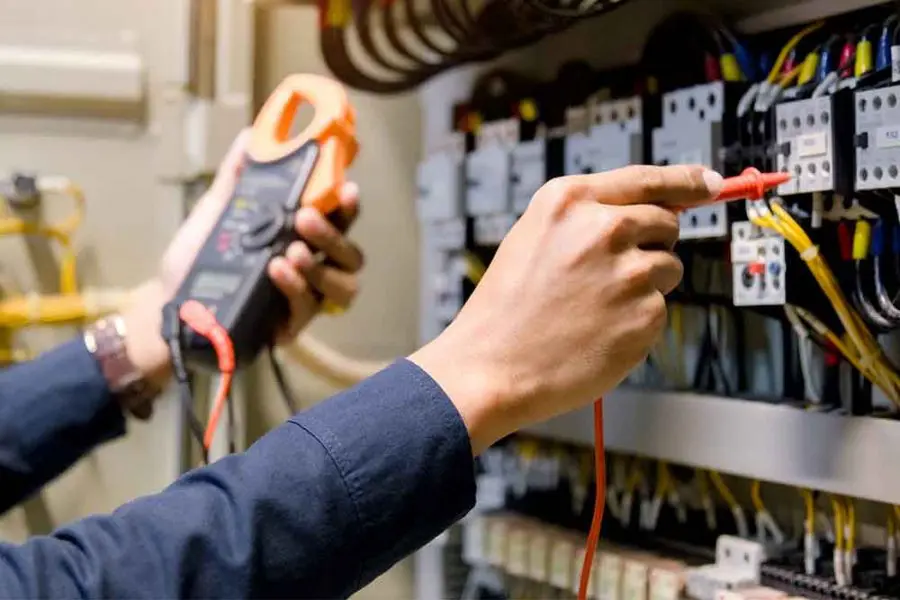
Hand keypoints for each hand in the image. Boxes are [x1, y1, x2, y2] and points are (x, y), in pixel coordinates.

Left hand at [122, 131, 363, 386]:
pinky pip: (307, 309)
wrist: (170, 300)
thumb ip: (238, 175)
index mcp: (303, 238)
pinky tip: (277, 271)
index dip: (349, 207)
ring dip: (322, 266)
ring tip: (292, 252)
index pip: (342, 221)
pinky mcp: (289, 326)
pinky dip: (295, 287)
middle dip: (334, 234)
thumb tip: (251, 136)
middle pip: (351, 255)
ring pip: (343, 286)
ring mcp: (305, 300)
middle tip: (305, 218)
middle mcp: (313, 269)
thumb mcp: (218, 210)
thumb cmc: (199, 255)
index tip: (346, 189)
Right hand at [410, 165, 722, 453]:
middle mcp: (604, 229)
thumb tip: (652, 210)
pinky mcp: (645, 315)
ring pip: (669, 267)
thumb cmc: (506, 309)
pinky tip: (599, 331)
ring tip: (596, 306)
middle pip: (667, 222)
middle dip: (652, 243)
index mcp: (571, 202)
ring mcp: (628, 272)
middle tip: (614, 273)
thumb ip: (588, 217)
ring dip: (645, 285)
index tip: (709, 183)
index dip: (686, 181)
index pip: (646, 178)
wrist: (492, 368)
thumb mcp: (533, 238)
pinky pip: (660, 309)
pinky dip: (637, 321)